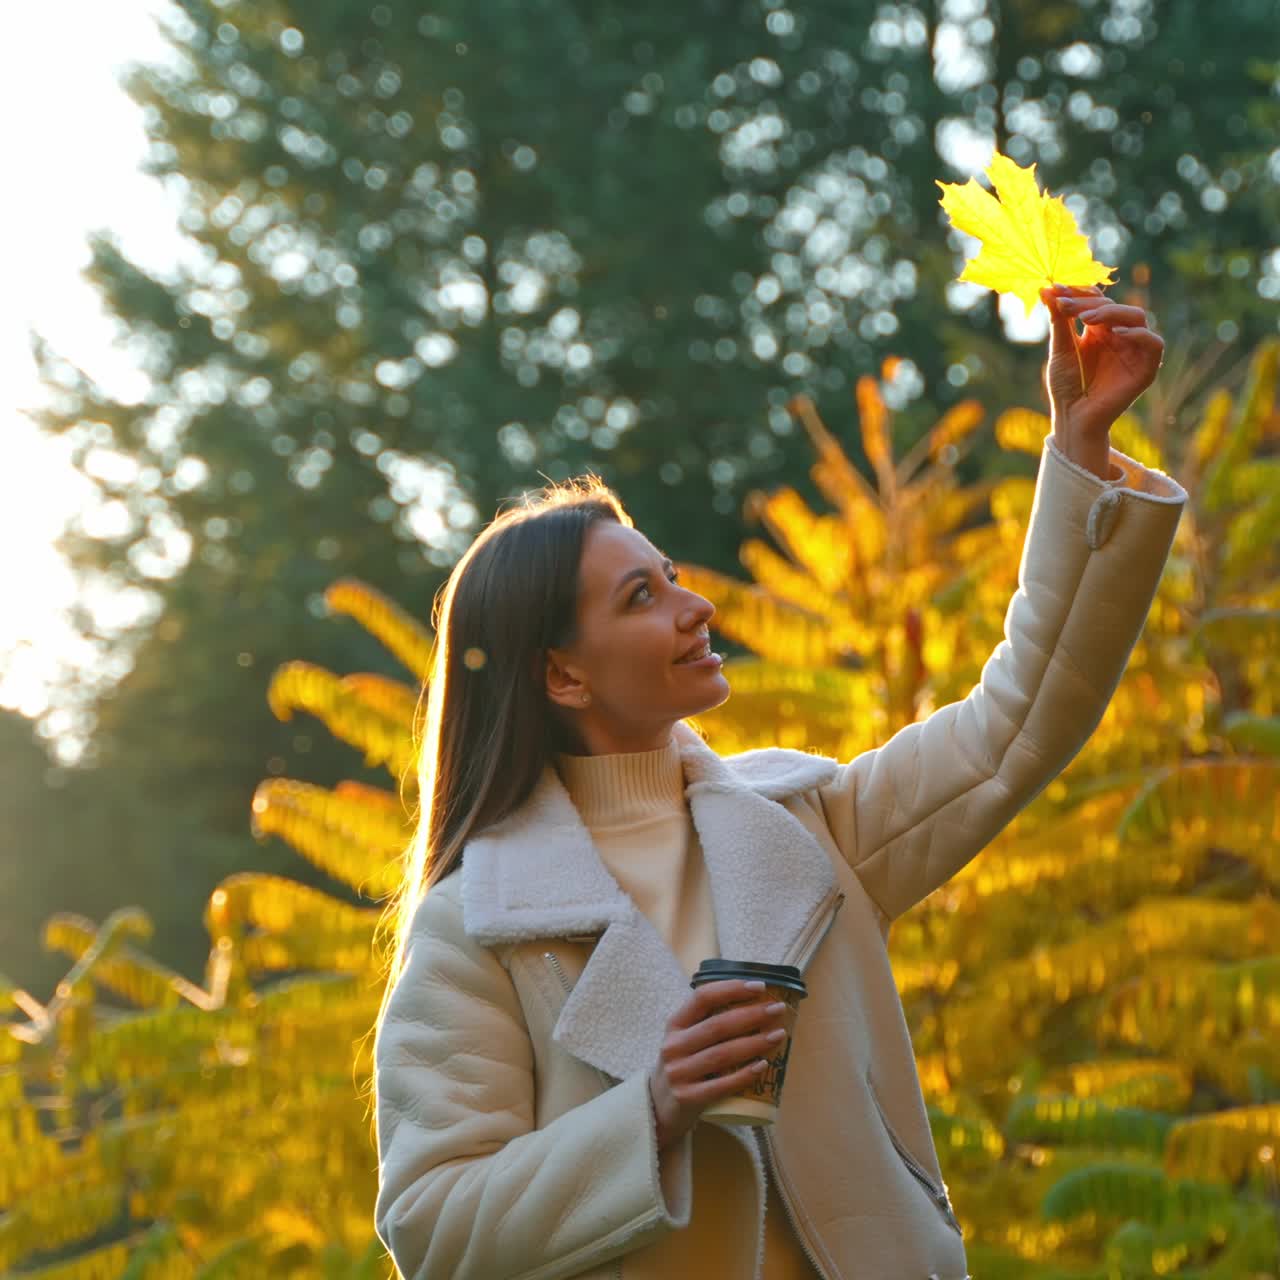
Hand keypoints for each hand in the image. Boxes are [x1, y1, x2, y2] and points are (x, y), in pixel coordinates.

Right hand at [647, 979, 788, 1150]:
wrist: (657, 1106)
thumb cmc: (682, 1064)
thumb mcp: (684, 1038)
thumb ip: (707, 1021)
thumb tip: (754, 1002)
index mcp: (675, 1024)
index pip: (702, 998)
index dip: (731, 989)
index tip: (759, 987)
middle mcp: (673, 1046)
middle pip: (717, 1026)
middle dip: (751, 1015)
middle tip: (777, 1009)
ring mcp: (679, 1073)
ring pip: (722, 1054)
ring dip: (754, 1043)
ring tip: (778, 1035)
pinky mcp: (687, 1098)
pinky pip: (721, 1085)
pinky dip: (744, 1074)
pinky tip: (763, 1065)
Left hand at [1039, 284, 1164, 440]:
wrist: (1072, 417)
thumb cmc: (1065, 385)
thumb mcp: (1060, 349)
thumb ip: (1058, 320)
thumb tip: (1046, 288)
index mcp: (1099, 330)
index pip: (1097, 301)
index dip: (1079, 293)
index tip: (1056, 290)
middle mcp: (1119, 336)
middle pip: (1114, 306)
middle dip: (1090, 303)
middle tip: (1066, 306)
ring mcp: (1134, 350)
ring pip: (1136, 316)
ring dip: (1112, 312)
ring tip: (1088, 319)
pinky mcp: (1146, 367)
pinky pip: (1154, 343)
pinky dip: (1138, 334)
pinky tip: (1115, 333)